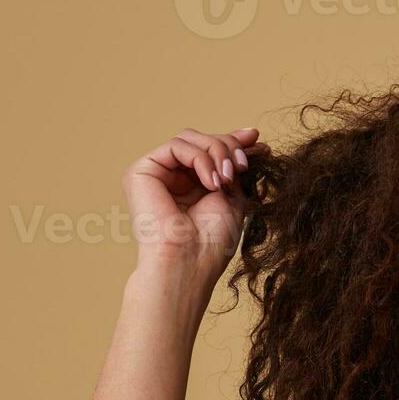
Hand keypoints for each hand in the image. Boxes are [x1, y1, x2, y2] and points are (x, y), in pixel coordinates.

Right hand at [121, 126, 270, 282]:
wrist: (190, 261)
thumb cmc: (212, 241)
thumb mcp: (233, 196)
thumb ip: (234, 166)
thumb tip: (251, 137)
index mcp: (191, 186)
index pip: (209, 152)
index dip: (232, 141)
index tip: (257, 138)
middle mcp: (171, 178)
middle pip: (200, 140)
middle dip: (227, 146)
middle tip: (243, 164)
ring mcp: (155, 174)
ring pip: (189, 138)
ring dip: (217, 152)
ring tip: (227, 179)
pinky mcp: (141, 171)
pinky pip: (176, 146)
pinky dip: (200, 159)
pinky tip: (212, 182)